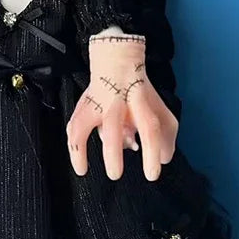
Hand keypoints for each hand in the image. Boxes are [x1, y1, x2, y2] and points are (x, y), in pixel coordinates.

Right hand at [66, 33, 178, 180]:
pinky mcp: (82, 108)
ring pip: (83, 125)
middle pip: (112, 126)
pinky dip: (73, 148)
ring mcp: (96, 104)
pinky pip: (72, 128)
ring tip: (83, 169)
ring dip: (81, 149)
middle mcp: (116, 102)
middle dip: (112, 152)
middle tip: (114, 174)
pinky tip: (80, 166)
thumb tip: (163, 159)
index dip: (151, 153)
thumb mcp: (159, 110)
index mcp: (139, 102)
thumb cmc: (139, 93)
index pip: (149, 128)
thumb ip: (166, 136)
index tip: (152, 174)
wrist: (117, 64)